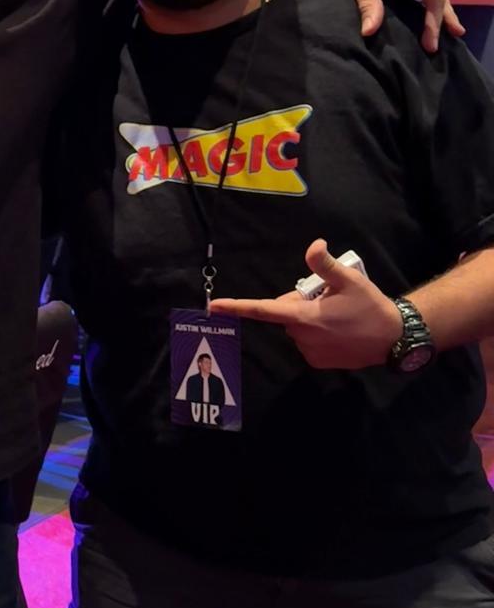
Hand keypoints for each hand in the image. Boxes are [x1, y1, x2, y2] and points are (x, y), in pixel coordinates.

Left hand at [209, 239, 401, 369]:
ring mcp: (310, 353)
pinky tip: (339, 330)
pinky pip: (308, 342)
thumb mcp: (349, 280)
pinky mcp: (319, 363)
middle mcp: (302, 338)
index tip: (214, 307)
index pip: (263, 310)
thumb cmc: (370, 306)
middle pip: (286, 314)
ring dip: (310, 319)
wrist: (394, 338)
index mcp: (304, 317)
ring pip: (298, 328)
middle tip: (327, 297)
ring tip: (338, 315)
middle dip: (299, 304)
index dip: (237, 307)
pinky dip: (318, 334)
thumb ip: (325, 265)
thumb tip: (314, 245)